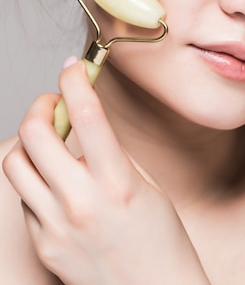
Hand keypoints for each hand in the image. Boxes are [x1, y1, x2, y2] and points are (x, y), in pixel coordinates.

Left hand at [2, 60, 209, 284]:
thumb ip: (110, 152)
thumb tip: (82, 118)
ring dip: (29, 140)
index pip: (85, 112)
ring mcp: (56, 227)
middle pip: (35, 133)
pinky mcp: (43, 245)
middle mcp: (80, 202)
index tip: (74, 66)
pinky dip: (35, 179)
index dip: (74, 78)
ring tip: (48, 140)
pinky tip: (56, 182)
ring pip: (15, 163)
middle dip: (41, 104)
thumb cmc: (161, 241)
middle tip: (53, 101)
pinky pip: (24, 198)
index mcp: (117, 182)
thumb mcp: (145, 185)